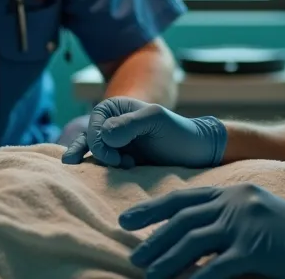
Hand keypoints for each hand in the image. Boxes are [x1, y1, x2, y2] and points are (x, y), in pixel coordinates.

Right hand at [60, 96, 225, 168]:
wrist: (196, 154)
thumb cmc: (180, 132)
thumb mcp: (157, 120)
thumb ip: (130, 123)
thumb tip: (105, 135)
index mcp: (115, 108)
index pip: (94, 125)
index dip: (100, 143)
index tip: (118, 158)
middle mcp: (111, 124)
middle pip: (88, 140)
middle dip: (99, 155)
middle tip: (118, 165)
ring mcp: (114, 145)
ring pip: (91, 155)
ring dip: (100, 166)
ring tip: (124, 169)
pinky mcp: (119, 162)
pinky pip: (101, 168)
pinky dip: (103, 174)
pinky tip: (118, 177)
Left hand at [119, 184, 284, 278]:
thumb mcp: (255, 211)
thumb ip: (226, 215)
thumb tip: (191, 232)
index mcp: (232, 192)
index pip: (183, 198)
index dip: (152, 209)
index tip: (126, 219)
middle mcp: (235, 203)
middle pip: (182, 220)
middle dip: (154, 238)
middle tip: (134, 256)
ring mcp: (245, 224)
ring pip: (193, 241)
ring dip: (167, 260)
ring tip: (149, 274)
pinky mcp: (255, 249)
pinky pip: (216, 267)